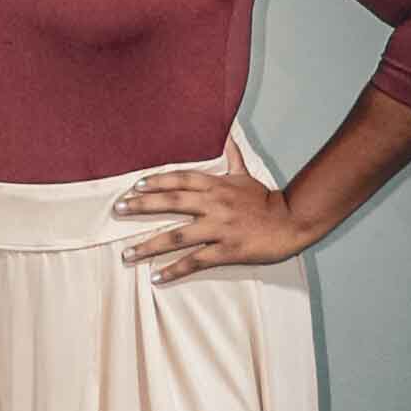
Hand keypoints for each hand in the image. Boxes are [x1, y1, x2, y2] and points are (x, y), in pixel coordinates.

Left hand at [113, 136, 305, 283]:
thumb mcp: (245, 174)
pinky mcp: (227, 250)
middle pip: (173, 202)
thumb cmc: (265, 199)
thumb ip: (231, 156)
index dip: (157, 181)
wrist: (292, 221)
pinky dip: (174, 270)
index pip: (180, 179)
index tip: (135, 186)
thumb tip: (226, 133)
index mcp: (217, 185)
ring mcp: (220, 228)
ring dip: (150, 245)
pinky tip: (156, 277)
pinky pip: (196, 261)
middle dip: (143, 206)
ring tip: (127, 255)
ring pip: (178, 236)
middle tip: (118, 210)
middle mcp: (214, 204)